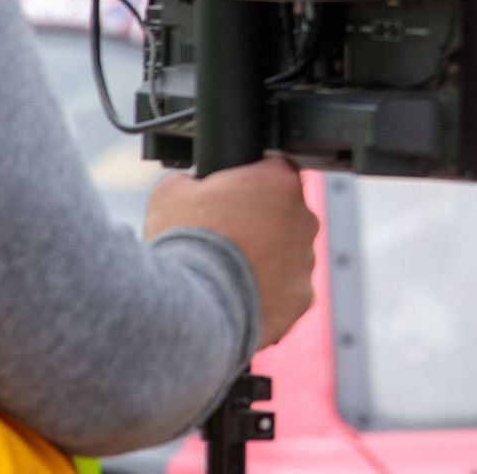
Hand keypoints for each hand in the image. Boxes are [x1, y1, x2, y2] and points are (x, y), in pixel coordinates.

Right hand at [143, 154, 318, 349]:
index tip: (232, 198)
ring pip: (289, 255)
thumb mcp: (171, 192)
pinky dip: (268, 294)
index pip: (274, 171)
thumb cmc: (185, 243)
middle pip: (285, 215)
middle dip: (260, 224)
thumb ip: (191, 181)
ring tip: (228, 273)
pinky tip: (239, 297)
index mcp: (279, 182)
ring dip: (266, 260)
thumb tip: (189, 185)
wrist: (192, 305)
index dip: (250, 184)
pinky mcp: (301, 298)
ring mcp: (306, 261)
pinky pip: (287, 292)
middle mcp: (304, 218)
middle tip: (226, 239)